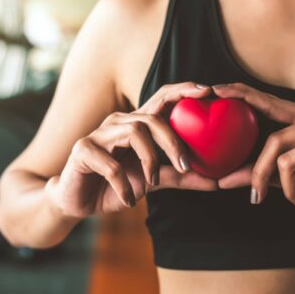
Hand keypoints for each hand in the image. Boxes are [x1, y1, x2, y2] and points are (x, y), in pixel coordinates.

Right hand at [48, 82, 251, 217]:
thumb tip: (217, 181)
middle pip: (151, 118)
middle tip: (186, 166)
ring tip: (151, 184)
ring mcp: (99, 135)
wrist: (77, 203)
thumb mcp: (151, 183)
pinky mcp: (83, 150)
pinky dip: (124, 185)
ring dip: (149, 160)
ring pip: (134, 132)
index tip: (209, 92)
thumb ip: (179, 178)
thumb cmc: (114, 187)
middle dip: (173, 141)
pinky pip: (110, 164)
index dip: (183, 91)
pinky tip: (129, 199)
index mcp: (136, 126)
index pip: (161, 100)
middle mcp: (118, 124)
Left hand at [213, 82, 294, 231]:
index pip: (273, 103)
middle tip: (256, 198)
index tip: (216, 89)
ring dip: (289, 191)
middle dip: (259, 174)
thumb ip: (262, 173)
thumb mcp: (293, 180)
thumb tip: (221, 179)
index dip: (244, 94)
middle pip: (274, 141)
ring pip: (287, 163)